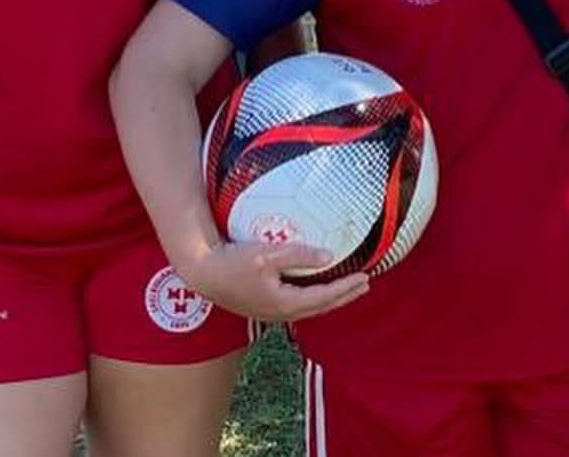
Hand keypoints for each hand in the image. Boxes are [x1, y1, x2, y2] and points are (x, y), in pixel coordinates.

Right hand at [182, 240, 369, 323]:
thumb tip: (329, 257)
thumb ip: (298, 255)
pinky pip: (297, 303)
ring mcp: (271, 312)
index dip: (346, 288)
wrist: (203, 272)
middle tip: (364, 284)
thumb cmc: (233, 262)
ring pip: (309, 307)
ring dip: (330, 297)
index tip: (365, 278)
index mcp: (285, 303)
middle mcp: (281, 313)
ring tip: (346, 287)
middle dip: (344, 296)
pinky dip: (314, 296)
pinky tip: (315, 288)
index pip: (324, 297)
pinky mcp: (264, 305)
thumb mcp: (267, 254)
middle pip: (320, 306)